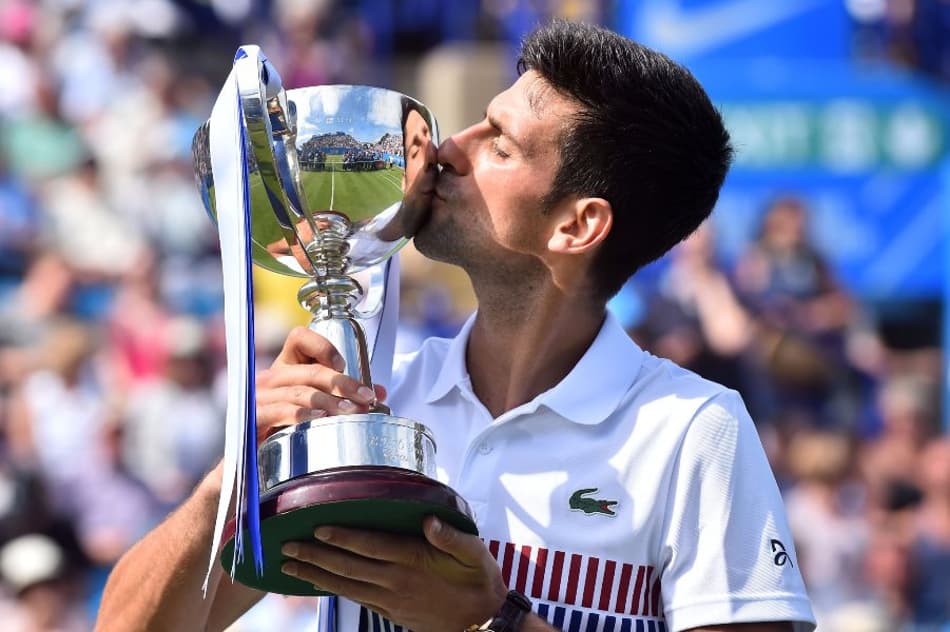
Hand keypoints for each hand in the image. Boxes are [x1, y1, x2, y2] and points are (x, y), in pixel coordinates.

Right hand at [255, 326, 386, 443]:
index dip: (323, 346)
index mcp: (286, 367)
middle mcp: (271, 377)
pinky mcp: (254, 417)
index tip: (343, 364)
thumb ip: (344, 395)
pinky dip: (302, 414)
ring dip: (330, 401)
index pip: (300, 338)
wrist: (254, 456)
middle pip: (311, 371)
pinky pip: (280, 410)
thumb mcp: (315, 405)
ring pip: (300, 392)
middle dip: (343, 383)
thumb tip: (379, 392)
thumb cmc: (285, 426)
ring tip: (351, 412)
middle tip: (366, 398)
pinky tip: (319, 418)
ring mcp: (260, 396)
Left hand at [281, 516, 507, 631]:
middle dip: (315, 556)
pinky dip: (334, 590)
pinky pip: (356, 599)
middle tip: (288, 547)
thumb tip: (429, 520)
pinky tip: (320, 583)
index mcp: (414, 561)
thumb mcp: (476, 553)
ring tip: (291, 566)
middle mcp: (397, 581)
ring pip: (346, 586)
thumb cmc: (480, 581)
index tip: (319, 528)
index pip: (371, 546)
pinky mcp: (392, 613)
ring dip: (316, 575)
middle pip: (348, 568)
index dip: (343, 538)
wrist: (483, 624)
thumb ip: (451, 537)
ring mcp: (391, 600)